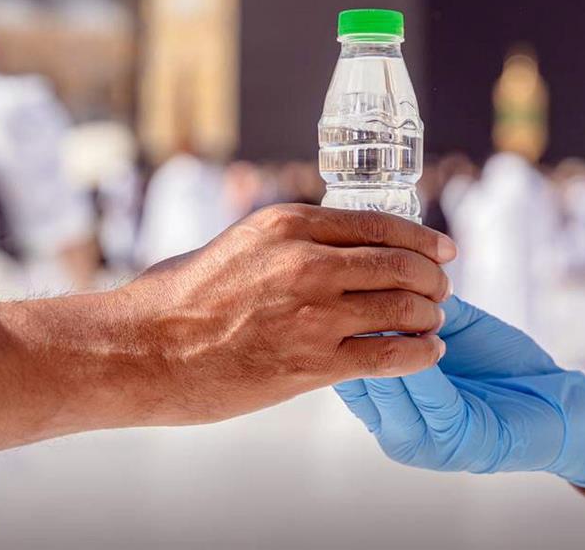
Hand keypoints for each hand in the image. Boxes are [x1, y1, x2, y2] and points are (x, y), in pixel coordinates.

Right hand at [111, 204, 455, 424]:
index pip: (379, 223)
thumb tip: (326, 248)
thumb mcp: (236, 244)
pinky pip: (389, 355)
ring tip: (434, 322)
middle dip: (431, 279)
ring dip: (429, 316)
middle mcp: (309, 262)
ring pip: (403, 308)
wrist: (141, 349)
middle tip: (442, 290)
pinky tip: (428, 354)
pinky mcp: (313, 362)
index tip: (443, 250)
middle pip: (400, 264)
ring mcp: (314, 313)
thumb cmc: (177, 297)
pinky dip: (419, 354)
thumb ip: (285, 243)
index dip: (421, 239)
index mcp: (288, 224)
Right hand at [335, 296, 584, 488]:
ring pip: (389, 390)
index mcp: (385, 403)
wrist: (556, 404)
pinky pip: (434, 403)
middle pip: (355, 375)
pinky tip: (427, 339)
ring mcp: (423, 442)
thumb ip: (412, 307)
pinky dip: (426, 369)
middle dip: (349, 329)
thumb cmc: (497, 364)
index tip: (331, 279)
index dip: (335, 319)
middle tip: (345, 286)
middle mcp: (393, 428)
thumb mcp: (447, 330)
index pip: (341, 360)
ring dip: (384, 345)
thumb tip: (380, 260)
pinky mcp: (459, 445)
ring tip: (379, 304)